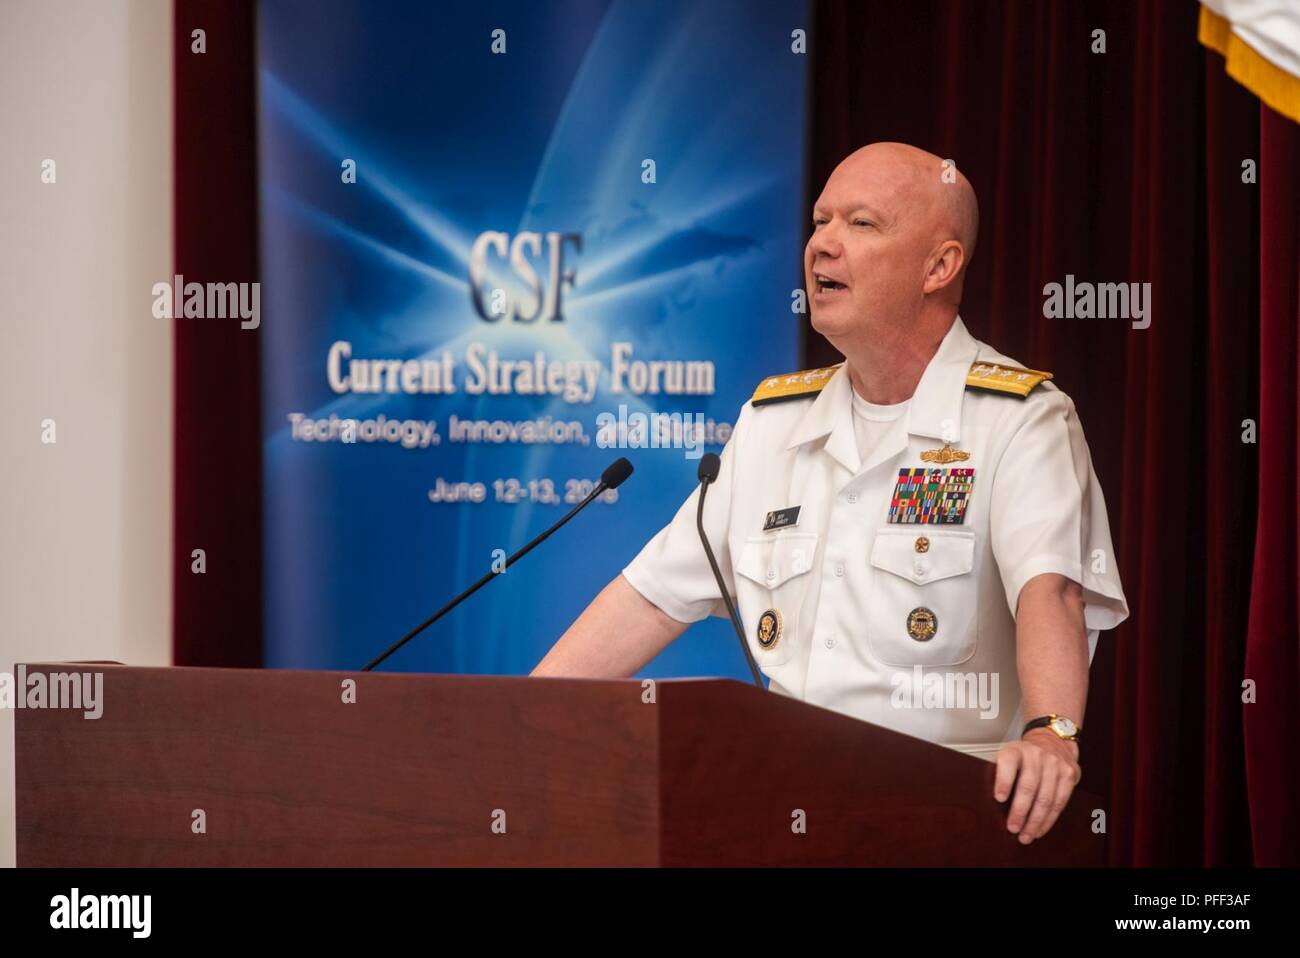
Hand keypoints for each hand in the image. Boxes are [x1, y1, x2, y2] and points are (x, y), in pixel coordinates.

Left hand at [993, 729, 1080, 843]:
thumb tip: (988, 803)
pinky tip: (1040, 829)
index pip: (1008, 763)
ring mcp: (1055, 764)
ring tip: (1025, 836)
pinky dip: (1049, 819)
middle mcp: (1036, 755)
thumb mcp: (1008, 756)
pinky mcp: (1069, 774)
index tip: (999, 798)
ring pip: (1046, 798)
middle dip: (1020, 811)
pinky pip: (1060, 802)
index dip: (1004, 780)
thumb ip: (999, 773)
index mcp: (1016, 750)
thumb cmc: (1023, 757)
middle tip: (1012, 828)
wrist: (1052, 741)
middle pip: (1028, 786)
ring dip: (1035, 821)